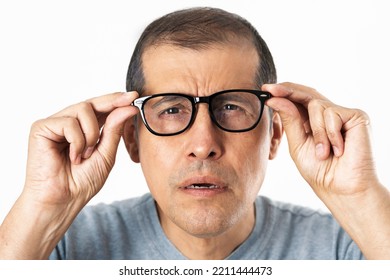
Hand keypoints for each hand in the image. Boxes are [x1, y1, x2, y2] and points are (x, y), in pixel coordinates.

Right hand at [24, 91, 138, 207]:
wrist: (63, 200)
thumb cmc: (82, 182)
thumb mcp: (106, 154)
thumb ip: (115, 130)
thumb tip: (128, 108)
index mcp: (84, 129)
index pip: (100, 109)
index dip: (117, 101)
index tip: (134, 96)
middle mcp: (69, 123)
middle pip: (92, 103)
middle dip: (112, 102)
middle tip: (130, 99)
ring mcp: (54, 124)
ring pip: (83, 109)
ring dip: (92, 134)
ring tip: (86, 155)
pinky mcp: (41, 128)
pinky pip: (69, 123)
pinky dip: (77, 141)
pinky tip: (73, 157)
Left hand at [263, 82, 377, 198]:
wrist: (341, 188)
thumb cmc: (319, 170)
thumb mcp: (297, 143)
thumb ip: (289, 120)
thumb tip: (275, 99)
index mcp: (313, 121)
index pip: (298, 100)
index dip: (283, 92)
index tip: (266, 89)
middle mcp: (328, 114)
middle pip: (307, 94)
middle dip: (288, 91)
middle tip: (271, 90)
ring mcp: (343, 114)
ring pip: (316, 105)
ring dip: (316, 132)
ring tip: (323, 153)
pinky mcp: (357, 117)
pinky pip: (332, 114)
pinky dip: (330, 134)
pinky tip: (338, 150)